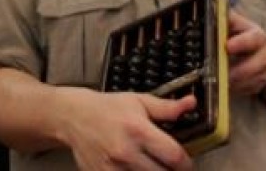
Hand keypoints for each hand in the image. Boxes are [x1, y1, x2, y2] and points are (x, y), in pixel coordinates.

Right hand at [58, 88, 195, 170]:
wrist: (74, 117)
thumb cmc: (108, 108)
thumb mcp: (139, 101)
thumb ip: (167, 108)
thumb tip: (191, 104)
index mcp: (138, 130)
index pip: (174, 156)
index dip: (186, 162)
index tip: (186, 162)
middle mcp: (126, 152)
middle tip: (169, 165)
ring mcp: (113, 169)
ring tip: (153, 166)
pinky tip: (137, 169)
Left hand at [226, 9, 265, 95]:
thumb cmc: (248, 37)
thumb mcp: (240, 25)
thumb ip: (227, 19)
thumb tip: (210, 11)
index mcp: (259, 37)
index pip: (253, 39)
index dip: (241, 43)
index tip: (227, 46)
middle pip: (252, 66)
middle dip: (235, 71)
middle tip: (218, 71)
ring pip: (249, 82)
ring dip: (233, 83)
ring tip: (218, 80)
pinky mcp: (261, 85)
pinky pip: (247, 90)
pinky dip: (236, 89)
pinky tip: (226, 86)